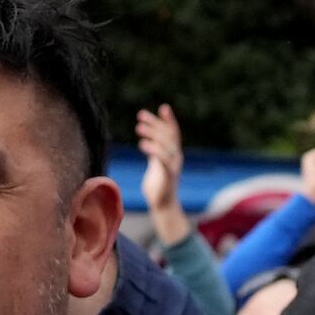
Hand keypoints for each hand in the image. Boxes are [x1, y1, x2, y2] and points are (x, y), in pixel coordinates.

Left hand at [134, 106, 190, 247]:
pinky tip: (142, 144)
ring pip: (167, 144)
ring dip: (153, 133)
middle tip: (140, 116)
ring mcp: (173, 166)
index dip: (170, 120)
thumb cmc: (158, 187)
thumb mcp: (156, 165)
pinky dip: (153, 150)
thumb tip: (149, 141)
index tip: (163, 107)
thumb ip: (155, 153)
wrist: (164, 207)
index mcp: (174, 155)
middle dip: (156, 123)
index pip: (174, 133)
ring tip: (138, 127)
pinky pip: (162, 159)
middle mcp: (176, 158)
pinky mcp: (168, 176)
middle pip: (169, 135)